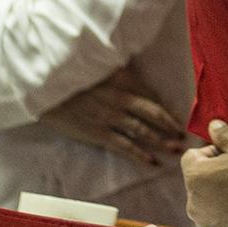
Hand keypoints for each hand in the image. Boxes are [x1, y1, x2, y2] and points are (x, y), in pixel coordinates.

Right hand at [40, 68, 189, 166]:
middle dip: (170, 126)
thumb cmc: (68, 73)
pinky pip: (125, 146)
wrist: (44, 87)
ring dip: (162, 141)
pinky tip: (152, 162)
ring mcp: (111, 117)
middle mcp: (121, 98)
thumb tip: (131, 76)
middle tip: (183, 135)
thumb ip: (116, 71)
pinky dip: (140, 155)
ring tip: (175, 150)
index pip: (151, 95)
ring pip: (143, 132)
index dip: (165, 108)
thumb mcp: (97, 64)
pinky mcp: (98, 133)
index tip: (176, 116)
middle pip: (154, 114)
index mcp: (123, 79)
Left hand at [181, 120, 227, 226]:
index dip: (212, 151)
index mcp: (194, 175)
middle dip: (215, 173)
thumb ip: (225, 133)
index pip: (192, 155)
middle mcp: (191, 200)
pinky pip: (216, 216)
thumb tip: (213, 125)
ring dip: (220, 192)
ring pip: (207, 198)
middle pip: (198, 178)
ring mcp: (203, 220)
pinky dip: (226, 211)